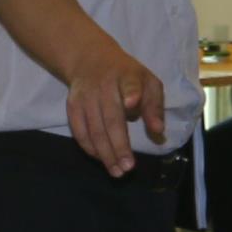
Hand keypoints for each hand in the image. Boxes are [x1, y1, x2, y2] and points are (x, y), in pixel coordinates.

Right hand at [62, 41, 167, 174]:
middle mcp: (104, 85)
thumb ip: (154, 106)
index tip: (132, 104)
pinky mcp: (72, 106)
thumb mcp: (148, 82)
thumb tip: (158, 131)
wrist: (90, 59)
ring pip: (94, 129)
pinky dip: (89, 148)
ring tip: (117, 172)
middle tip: (128, 167)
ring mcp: (86, 96)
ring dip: (105, 153)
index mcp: (127, 76)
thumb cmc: (126, 75)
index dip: (131, 93)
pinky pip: (79, 131)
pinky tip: (101, 160)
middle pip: (111, 117)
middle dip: (119, 144)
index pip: (130, 84)